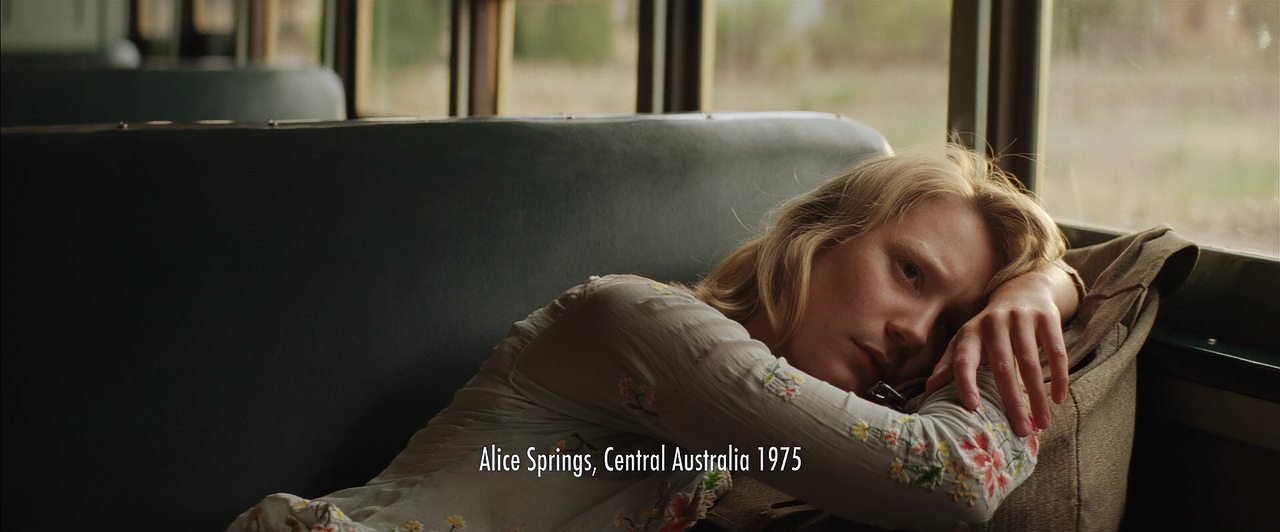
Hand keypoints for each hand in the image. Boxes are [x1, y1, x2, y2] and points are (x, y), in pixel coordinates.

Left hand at [924, 269, 1070, 436]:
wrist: (1023, 289)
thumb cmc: (990, 327)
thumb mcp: (968, 339)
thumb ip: (950, 363)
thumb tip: (929, 389)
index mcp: (970, 332)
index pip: (964, 360)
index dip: (966, 383)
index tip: (972, 409)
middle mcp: (993, 323)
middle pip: (1002, 368)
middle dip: (1012, 402)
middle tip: (1021, 431)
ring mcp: (1021, 318)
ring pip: (1030, 363)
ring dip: (1037, 396)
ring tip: (1043, 423)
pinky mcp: (1046, 317)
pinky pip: (1055, 351)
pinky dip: (1059, 376)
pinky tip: (1059, 399)